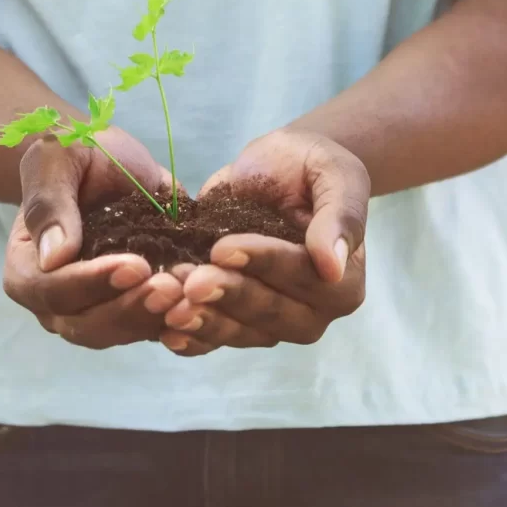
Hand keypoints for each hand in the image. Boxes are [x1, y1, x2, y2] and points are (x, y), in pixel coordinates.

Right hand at [3, 128, 183, 348]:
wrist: (107, 161)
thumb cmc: (73, 155)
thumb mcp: (55, 160)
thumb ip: (49, 203)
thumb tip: (53, 257)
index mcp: (26, 269)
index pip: (52, 291)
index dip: (92, 283)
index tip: (134, 265)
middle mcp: (55, 303)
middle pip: (87, 325)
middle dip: (130, 309)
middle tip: (170, 286)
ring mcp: (95, 311)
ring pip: (122, 333)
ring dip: (156, 317)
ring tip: (190, 290)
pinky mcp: (133, 309)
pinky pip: (153, 326)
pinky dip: (177, 317)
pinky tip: (202, 297)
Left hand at [160, 128, 368, 355]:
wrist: (277, 169)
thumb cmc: (311, 167)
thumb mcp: (335, 175)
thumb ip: (340, 216)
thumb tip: (333, 265)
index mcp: (342, 282)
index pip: (303, 277)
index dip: (263, 263)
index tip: (223, 248)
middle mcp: (311, 312)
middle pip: (269, 312)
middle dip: (227, 295)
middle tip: (188, 280)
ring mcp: (272, 323)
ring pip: (239, 332)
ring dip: (203, 319)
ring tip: (169, 303)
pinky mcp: (237, 323)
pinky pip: (215, 339)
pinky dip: (190, 337)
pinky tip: (164, 331)